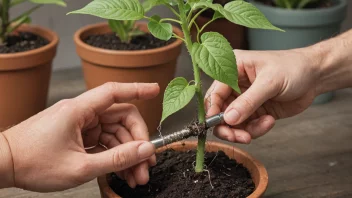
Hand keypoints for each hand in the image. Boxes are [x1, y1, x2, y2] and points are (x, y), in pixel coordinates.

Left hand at [2, 82, 159, 191]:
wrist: (2, 165)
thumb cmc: (32, 163)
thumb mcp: (81, 166)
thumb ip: (117, 158)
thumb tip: (145, 150)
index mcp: (79, 110)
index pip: (115, 92)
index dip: (138, 89)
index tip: (156, 90)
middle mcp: (81, 113)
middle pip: (120, 118)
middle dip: (137, 142)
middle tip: (146, 166)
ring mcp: (79, 124)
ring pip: (113, 133)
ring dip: (127, 154)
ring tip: (135, 177)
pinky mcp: (77, 135)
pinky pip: (103, 142)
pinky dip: (114, 156)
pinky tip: (122, 172)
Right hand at [205, 49, 319, 142]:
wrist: (315, 76)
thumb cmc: (293, 68)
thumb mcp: (270, 82)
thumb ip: (248, 101)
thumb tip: (228, 118)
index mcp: (233, 69)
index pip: (215, 92)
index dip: (213, 110)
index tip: (216, 124)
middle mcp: (235, 85)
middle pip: (220, 111)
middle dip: (227, 126)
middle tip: (239, 137)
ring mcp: (244, 100)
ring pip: (233, 123)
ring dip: (243, 131)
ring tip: (261, 127)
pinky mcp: (255, 112)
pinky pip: (247, 127)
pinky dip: (256, 129)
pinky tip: (269, 121)